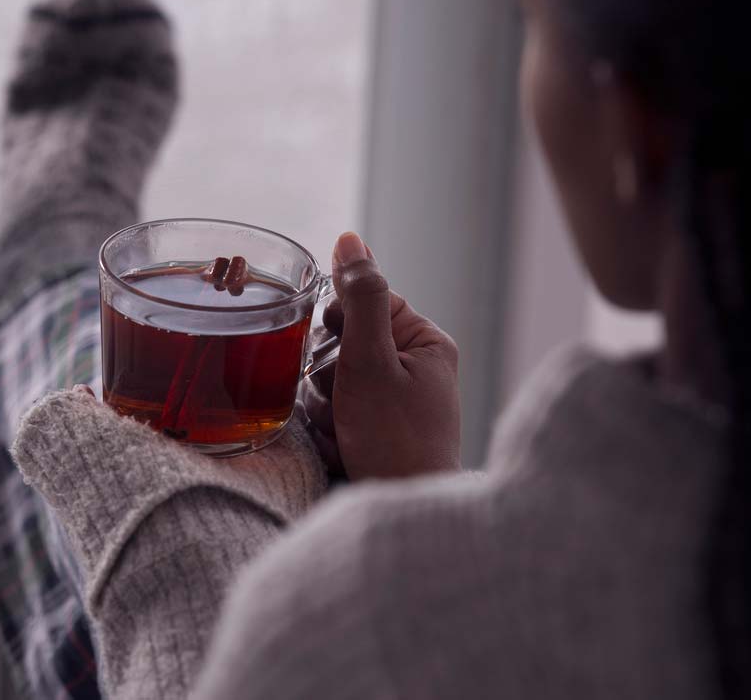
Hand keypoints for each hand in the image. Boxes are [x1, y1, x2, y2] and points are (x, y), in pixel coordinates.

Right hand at [305, 232, 460, 479]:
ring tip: (344, 432)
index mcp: (426, 342)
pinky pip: (334, 414)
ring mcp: (395, 402)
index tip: (340, 355)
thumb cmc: (395, 440)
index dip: (339, 327)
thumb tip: (350, 240)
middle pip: (342, 343)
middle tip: (343, 402)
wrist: (401, 511)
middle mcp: (414, 368)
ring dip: (325, 407)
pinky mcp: (376, 431)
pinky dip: (330, 431)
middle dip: (328, 376)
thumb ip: (359, 298)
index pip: (364, 302)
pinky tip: (344, 448)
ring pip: (331, 381)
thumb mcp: (371, 361)